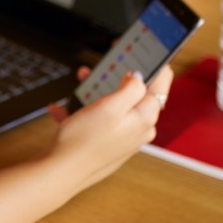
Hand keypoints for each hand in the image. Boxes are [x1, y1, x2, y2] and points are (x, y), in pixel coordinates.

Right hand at [46, 65, 170, 190]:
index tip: (148, 50)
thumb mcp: (109, 106)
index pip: (161, 86)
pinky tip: (63, 109)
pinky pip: (98, 122)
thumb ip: (131, 88)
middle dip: (119, 77)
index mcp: (144, 118)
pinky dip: (83, 113)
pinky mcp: (107, 146)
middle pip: (136, 95)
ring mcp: (123, 139)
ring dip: (99, 92)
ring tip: (81, 83)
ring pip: (115, 107)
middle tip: (108, 64)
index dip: (154, 64)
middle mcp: (138, 130)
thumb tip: (139, 77)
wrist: (61, 172)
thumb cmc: (83, 141)